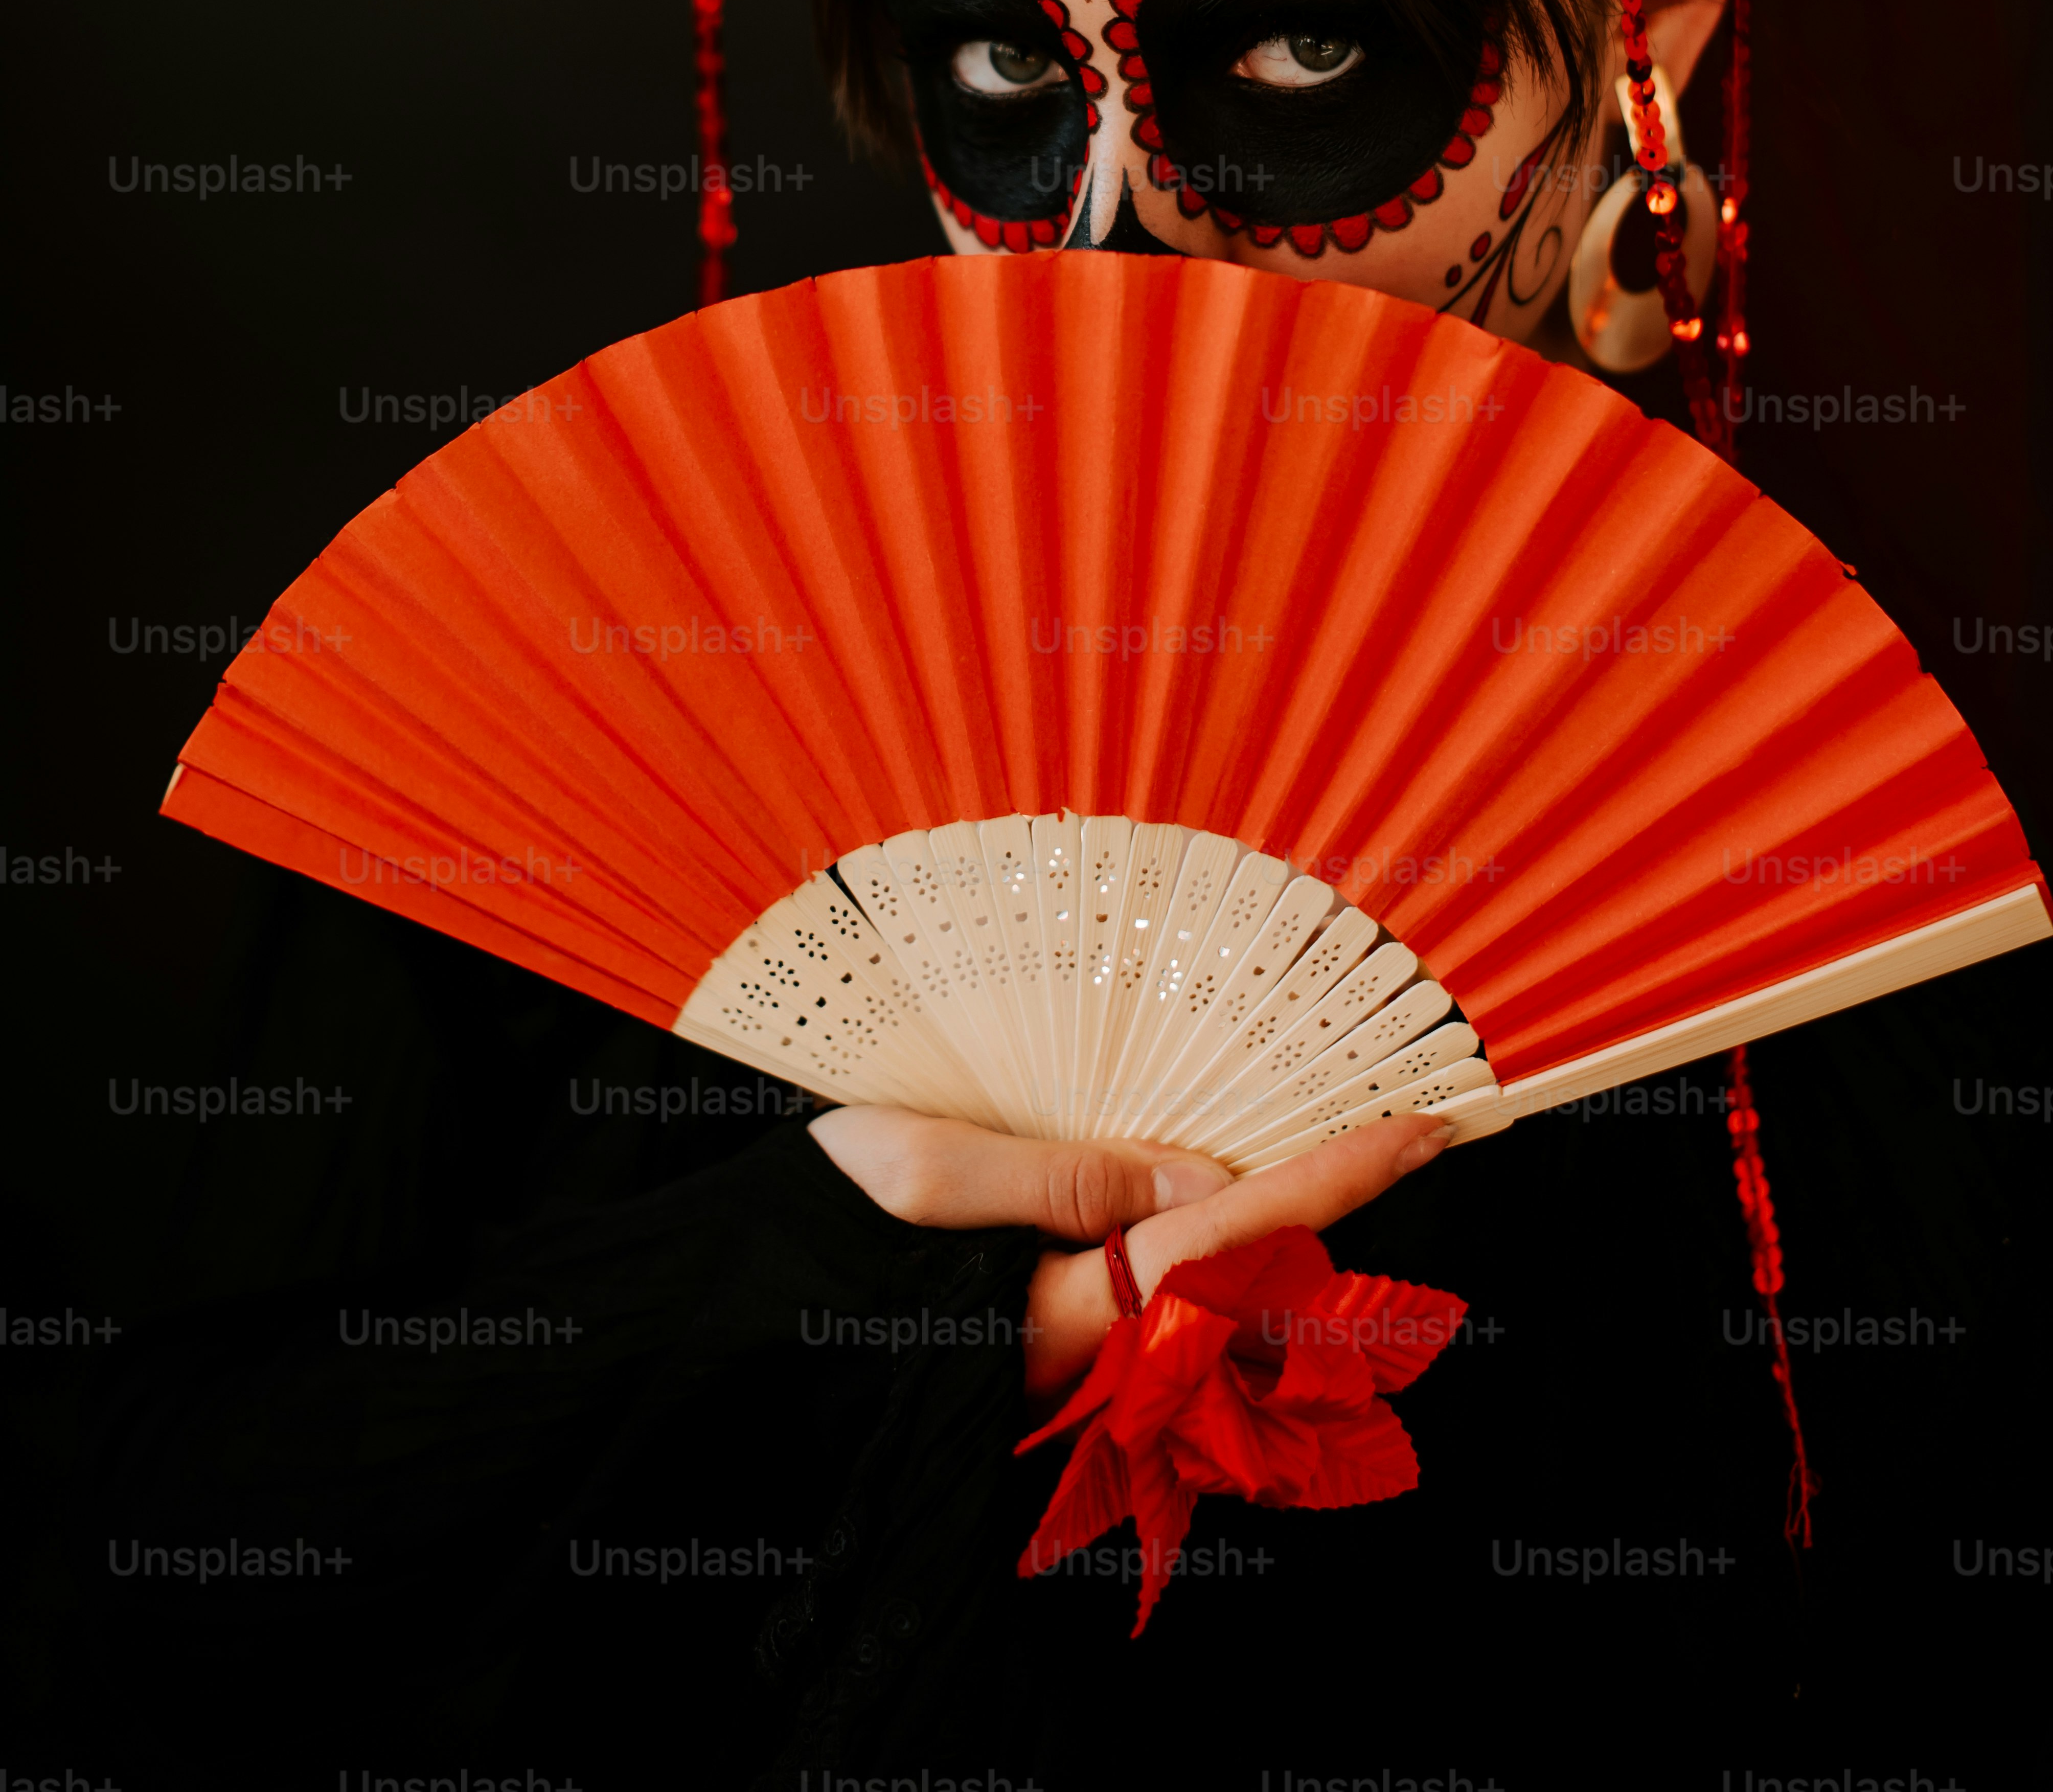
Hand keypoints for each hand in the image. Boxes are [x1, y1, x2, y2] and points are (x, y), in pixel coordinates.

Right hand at [807, 1101, 1450, 1402]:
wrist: (709, 1326)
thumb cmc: (805, 1235)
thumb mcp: (923, 1170)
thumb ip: (1068, 1180)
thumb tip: (1202, 1181)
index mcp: (1061, 1304)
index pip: (1240, 1231)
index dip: (1339, 1174)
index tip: (1426, 1123)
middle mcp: (1079, 1359)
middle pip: (1248, 1288)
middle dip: (1332, 1216)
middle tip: (1400, 1132)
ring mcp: (1063, 1374)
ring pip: (1207, 1306)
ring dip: (1275, 1240)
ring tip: (1329, 1162)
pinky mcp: (1037, 1363)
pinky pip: (1151, 1314)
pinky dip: (1205, 1260)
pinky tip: (1212, 1209)